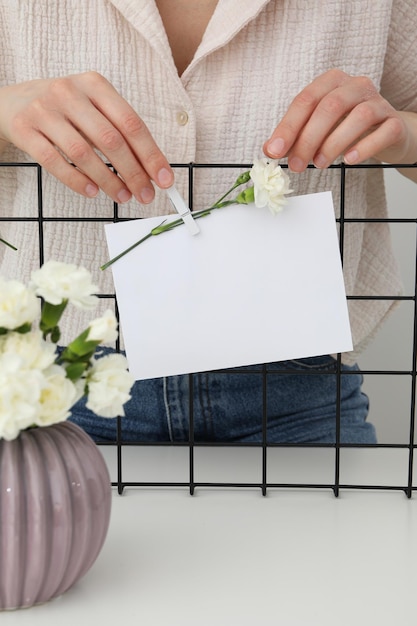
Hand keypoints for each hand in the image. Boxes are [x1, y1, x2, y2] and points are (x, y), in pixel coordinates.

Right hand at [0, 72, 173, 202]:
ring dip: (108, 181)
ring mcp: (44, 110)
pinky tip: (92, 192)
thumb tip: (151, 169)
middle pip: (110, 139)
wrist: (10, 102)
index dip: (150, 154)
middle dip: (133, 173)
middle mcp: (69, 92)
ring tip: (122, 196)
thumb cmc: (63, 109)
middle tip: (145, 195)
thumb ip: (119, 132)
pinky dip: (76, 181)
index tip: (164, 179)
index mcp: (94, 84)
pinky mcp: (23, 129)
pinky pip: (54, 161)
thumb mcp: (91, 108)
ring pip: (83, 153)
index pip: (131, 122)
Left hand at [264, 69, 415, 171]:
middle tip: (297, 165)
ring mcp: (378, 102)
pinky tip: (348, 160)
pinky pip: (383, 132)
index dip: (288, 127)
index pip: (306, 100)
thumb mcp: (318, 129)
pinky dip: (364, 147)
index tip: (274, 151)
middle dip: (308, 139)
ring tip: (320, 164)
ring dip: (333, 144)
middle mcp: (356, 86)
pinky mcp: (395, 123)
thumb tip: (270, 150)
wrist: (388, 133)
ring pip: (357, 117)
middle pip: (329, 107)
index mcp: (332, 82)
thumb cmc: (348, 128)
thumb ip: (295, 136)